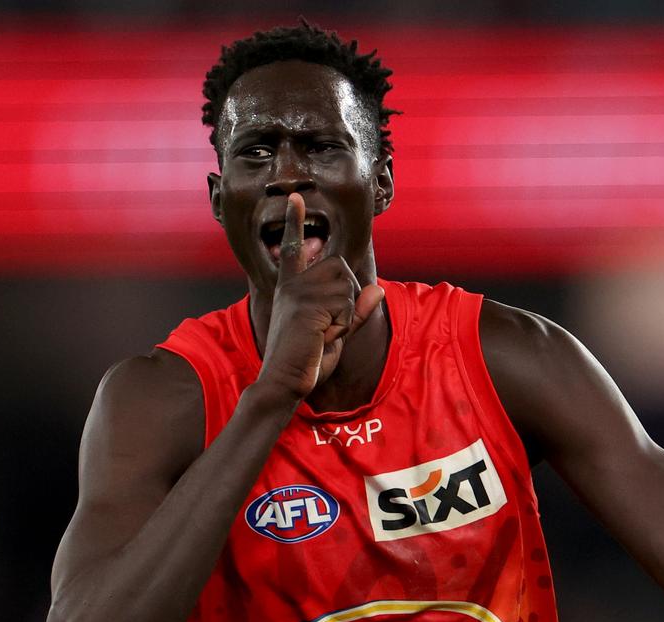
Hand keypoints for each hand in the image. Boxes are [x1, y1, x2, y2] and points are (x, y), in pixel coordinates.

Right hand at [258, 193, 383, 399]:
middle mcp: (293, 285)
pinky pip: (347, 303)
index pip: (294, 248)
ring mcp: (298, 292)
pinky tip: (324, 336)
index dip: (295, 222)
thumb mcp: (338, 334)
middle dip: (348, 298)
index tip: (296, 197)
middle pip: (341, 268)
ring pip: (348, 286)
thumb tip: (378, 290)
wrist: (285, 382)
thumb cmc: (307, 361)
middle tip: (330, 326)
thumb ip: (357, 312)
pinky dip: (344, 323)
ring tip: (324, 333)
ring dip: (346, 314)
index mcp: (293, 288)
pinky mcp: (307, 304)